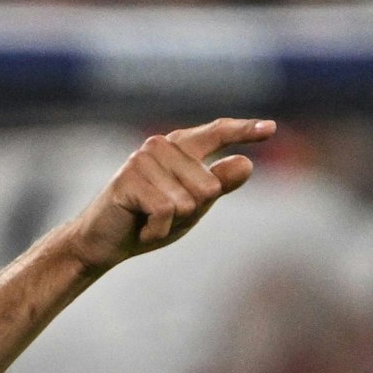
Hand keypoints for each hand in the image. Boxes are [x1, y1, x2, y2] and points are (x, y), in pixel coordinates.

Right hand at [62, 117, 274, 273]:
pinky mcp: (129, 180)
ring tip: (148, 221)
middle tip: (161, 217)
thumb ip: (218, 186)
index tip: (271, 129)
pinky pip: (167, 211)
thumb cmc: (147, 222)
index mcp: (178, 148)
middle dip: (191, 212)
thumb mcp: (192, 207)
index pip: (216, 134)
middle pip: (209, 186)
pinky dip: (158, 230)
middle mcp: (160, 146)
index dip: (244, 130)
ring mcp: (143, 160)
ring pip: (189, 199)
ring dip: (172, 222)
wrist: (101, 243)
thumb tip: (245, 164)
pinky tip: (141, 229)